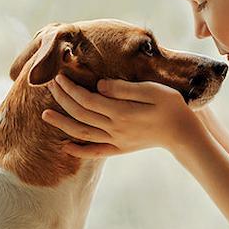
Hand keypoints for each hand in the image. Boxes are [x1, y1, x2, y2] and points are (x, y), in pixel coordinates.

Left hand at [43, 74, 203, 158]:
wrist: (184, 134)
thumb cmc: (171, 107)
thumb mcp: (152, 91)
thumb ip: (124, 89)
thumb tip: (99, 85)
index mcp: (120, 112)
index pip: (87, 99)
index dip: (70, 88)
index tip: (59, 76)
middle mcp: (114, 128)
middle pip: (81, 114)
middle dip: (62, 99)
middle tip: (50, 85)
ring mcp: (116, 141)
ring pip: (82, 133)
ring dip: (62, 123)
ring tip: (44, 115)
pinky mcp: (120, 148)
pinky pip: (95, 151)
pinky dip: (78, 150)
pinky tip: (65, 146)